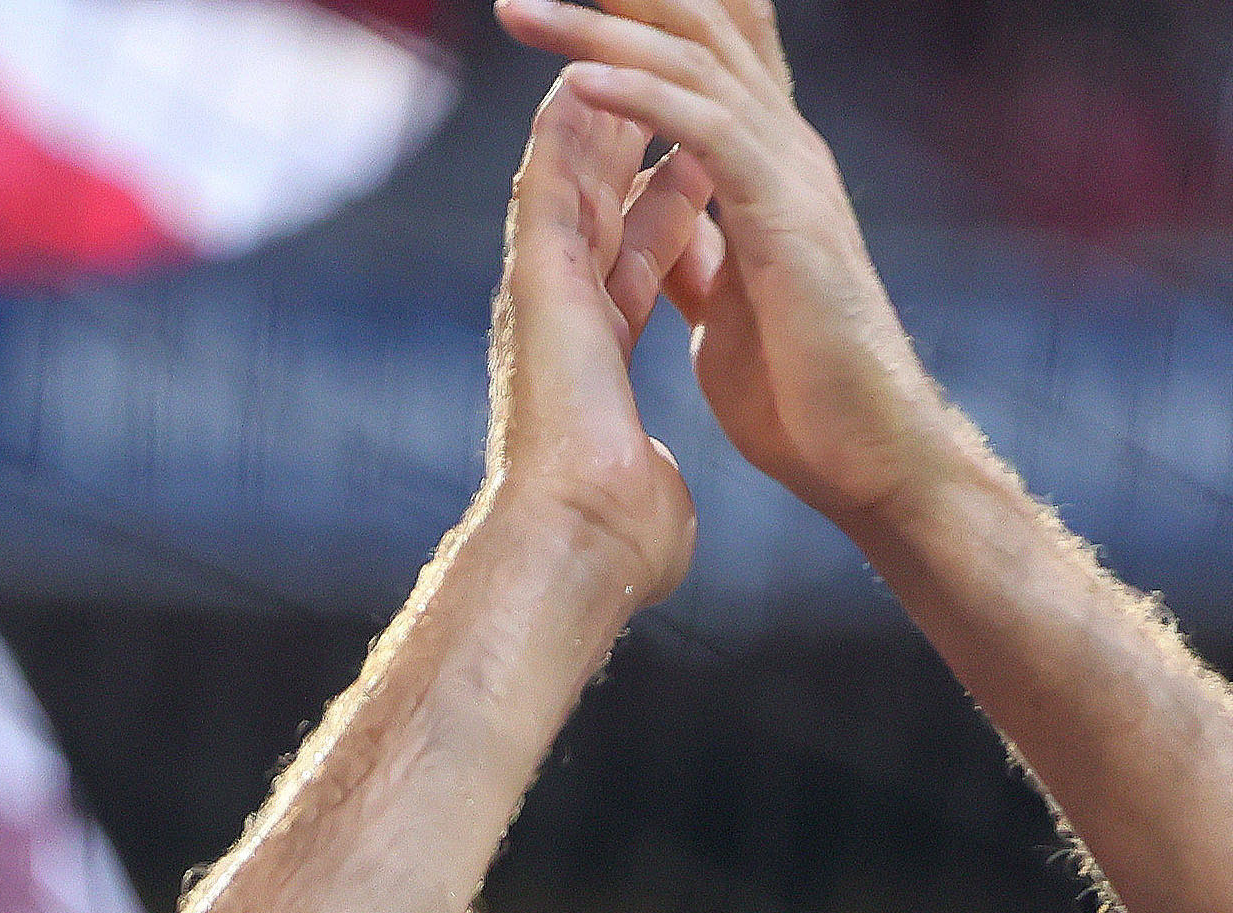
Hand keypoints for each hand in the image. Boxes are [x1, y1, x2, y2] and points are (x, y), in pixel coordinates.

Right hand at [481, 76, 715, 604]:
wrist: (584, 542)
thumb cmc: (618, 538)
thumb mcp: (647, 485)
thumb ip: (646, 474)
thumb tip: (652, 497)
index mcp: (598, 350)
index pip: (640, 254)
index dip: (669, 200)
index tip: (694, 153)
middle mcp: (568, 308)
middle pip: (602, 195)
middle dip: (629, 130)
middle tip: (650, 66)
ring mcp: (548, 290)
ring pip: (573, 173)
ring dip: (595, 106)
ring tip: (611, 46)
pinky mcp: (538, 280)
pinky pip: (550, 181)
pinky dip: (565, 127)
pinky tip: (577, 75)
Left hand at [491, 0, 976, 537]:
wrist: (865, 457)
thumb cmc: (804, 393)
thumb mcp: (729, 306)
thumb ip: (702, 253)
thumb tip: (665, 231)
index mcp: (768, 168)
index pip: (707, 58)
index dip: (646, 15)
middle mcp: (784, 152)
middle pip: (699, 32)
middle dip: (617, 0)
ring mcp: (789, 177)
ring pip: (690, 67)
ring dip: (600, 33)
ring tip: (522, 10)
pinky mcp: (784, 216)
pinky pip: (704, 133)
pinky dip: (638, 101)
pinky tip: (575, 81)